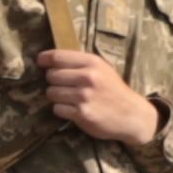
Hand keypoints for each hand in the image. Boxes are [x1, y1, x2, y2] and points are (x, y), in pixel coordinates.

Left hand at [36, 49, 159, 147]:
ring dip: (56, 97)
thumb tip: (50, 60)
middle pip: (51, 75)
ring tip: (70, 98)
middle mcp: (88, 77)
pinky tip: (74, 109)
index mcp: (92, 63)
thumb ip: (80, 64)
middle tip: (64, 86)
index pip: (57, 57)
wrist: (132, 115)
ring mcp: (84, 96)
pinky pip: (57, 109)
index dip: (44, 59)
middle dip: (53, 81)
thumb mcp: (102, 69)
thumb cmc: (114, 90)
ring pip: (51, 92)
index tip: (40, 61)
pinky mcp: (82, 114)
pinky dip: (62, 110)